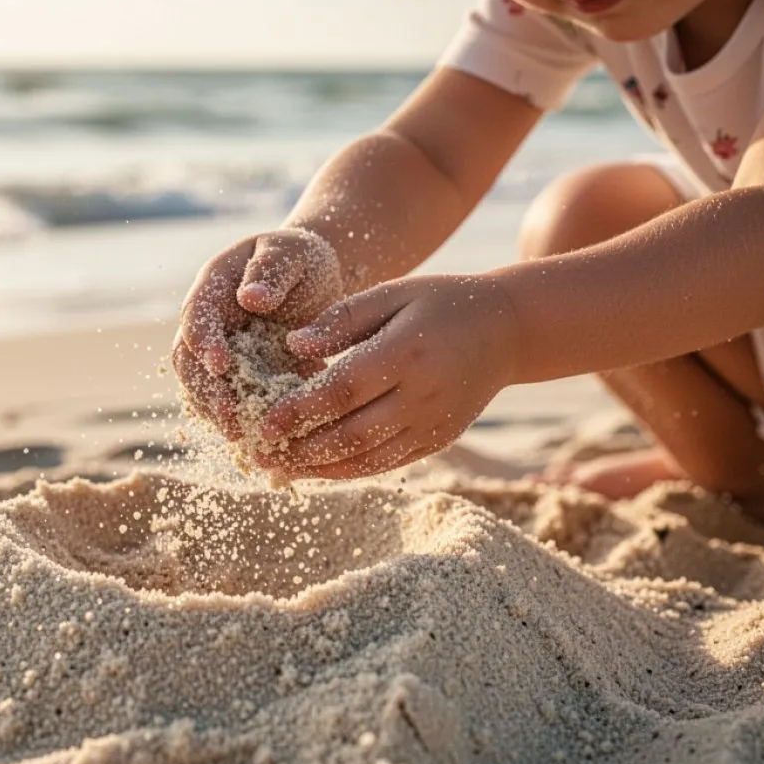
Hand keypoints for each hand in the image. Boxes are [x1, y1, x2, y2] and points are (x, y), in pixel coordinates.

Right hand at [172, 228, 342, 437]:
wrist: (313, 281)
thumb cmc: (300, 261)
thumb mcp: (290, 255)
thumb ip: (270, 272)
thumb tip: (249, 298)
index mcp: (212, 288)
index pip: (196, 316)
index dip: (203, 342)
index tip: (221, 365)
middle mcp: (207, 325)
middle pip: (189, 362)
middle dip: (206, 391)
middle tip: (229, 416)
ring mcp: (218, 354)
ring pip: (203, 389)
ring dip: (217, 414)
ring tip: (242, 437)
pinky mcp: (237, 378)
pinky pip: (229, 403)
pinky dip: (241, 421)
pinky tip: (259, 440)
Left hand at [256, 273, 519, 478]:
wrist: (506, 330)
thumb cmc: (438, 303)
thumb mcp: (391, 295)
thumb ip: (341, 319)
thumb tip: (293, 346)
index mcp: (407, 353)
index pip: (342, 391)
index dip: (299, 411)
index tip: (261, 424)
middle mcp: (423, 396)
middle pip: (352, 434)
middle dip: (300, 449)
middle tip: (257, 454)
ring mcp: (433, 424)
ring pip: (368, 458)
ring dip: (319, 467)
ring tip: (278, 466)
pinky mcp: (438, 440)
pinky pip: (387, 463)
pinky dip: (348, 469)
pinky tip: (316, 466)